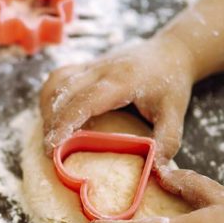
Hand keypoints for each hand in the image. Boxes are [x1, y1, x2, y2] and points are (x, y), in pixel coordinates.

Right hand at [39, 35, 195, 164]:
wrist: (172, 50)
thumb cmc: (172, 82)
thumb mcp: (176, 113)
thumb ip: (167, 142)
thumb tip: (156, 171)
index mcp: (122, 81)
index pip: (84, 101)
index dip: (65, 123)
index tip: (52, 147)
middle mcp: (102, 69)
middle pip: (63, 92)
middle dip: (51, 123)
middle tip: (50, 152)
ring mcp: (92, 64)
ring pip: (56, 82)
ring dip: (47, 109)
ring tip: (50, 135)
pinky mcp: (86, 64)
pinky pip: (59, 77)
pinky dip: (50, 97)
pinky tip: (53, 115)